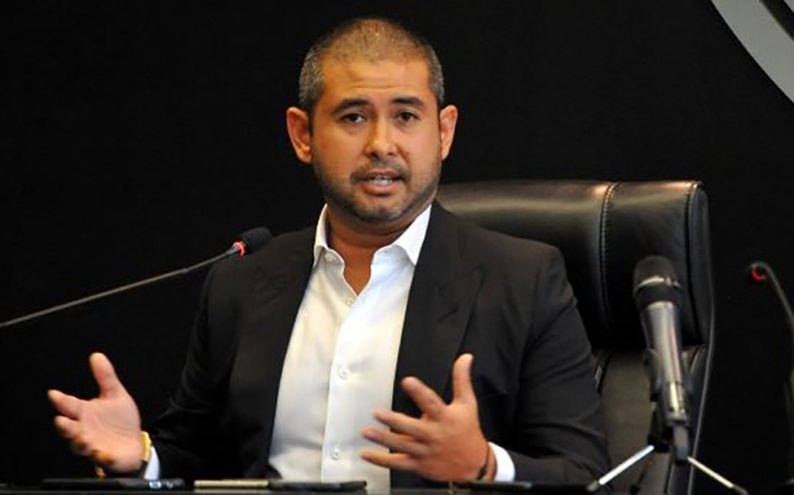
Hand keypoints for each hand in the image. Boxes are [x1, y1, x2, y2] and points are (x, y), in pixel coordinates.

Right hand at [48, 352, 143, 473]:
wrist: (133, 443)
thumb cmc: (119, 420)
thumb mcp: (115, 395)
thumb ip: (105, 377)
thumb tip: (97, 355)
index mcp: (85, 413)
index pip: (70, 405)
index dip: (61, 400)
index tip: (54, 394)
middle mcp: (84, 430)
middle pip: (70, 429)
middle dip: (65, 426)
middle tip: (61, 421)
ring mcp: (93, 445)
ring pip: (80, 446)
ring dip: (80, 443)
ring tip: (82, 439)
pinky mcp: (106, 458)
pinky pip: (102, 459)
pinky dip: (102, 457)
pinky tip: (104, 453)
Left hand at [360, 353, 493, 481]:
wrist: (474, 465)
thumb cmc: (468, 431)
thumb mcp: (468, 403)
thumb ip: (462, 379)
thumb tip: (465, 357)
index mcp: (444, 418)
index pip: (431, 403)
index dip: (419, 392)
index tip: (408, 381)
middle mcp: (433, 435)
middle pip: (412, 428)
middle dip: (394, 421)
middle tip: (377, 413)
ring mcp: (425, 451)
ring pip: (401, 446)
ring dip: (383, 439)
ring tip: (367, 432)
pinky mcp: (418, 464)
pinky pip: (397, 463)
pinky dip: (381, 460)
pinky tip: (367, 453)